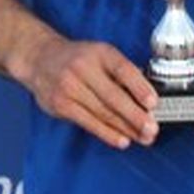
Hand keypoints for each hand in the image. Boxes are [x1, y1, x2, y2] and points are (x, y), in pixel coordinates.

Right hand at [20, 38, 158, 148]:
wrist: (40, 59)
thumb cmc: (77, 59)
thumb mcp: (100, 54)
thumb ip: (122, 72)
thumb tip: (147, 95)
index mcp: (99, 52)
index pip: (123, 69)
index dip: (139, 87)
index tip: (153, 103)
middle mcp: (83, 68)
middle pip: (113, 96)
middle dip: (136, 116)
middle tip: (152, 129)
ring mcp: (69, 87)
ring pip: (103, 113)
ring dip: (126, 128)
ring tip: (143, 138)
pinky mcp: (61, 105)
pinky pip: (89, 123)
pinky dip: (108, 134)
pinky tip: (122, 140)